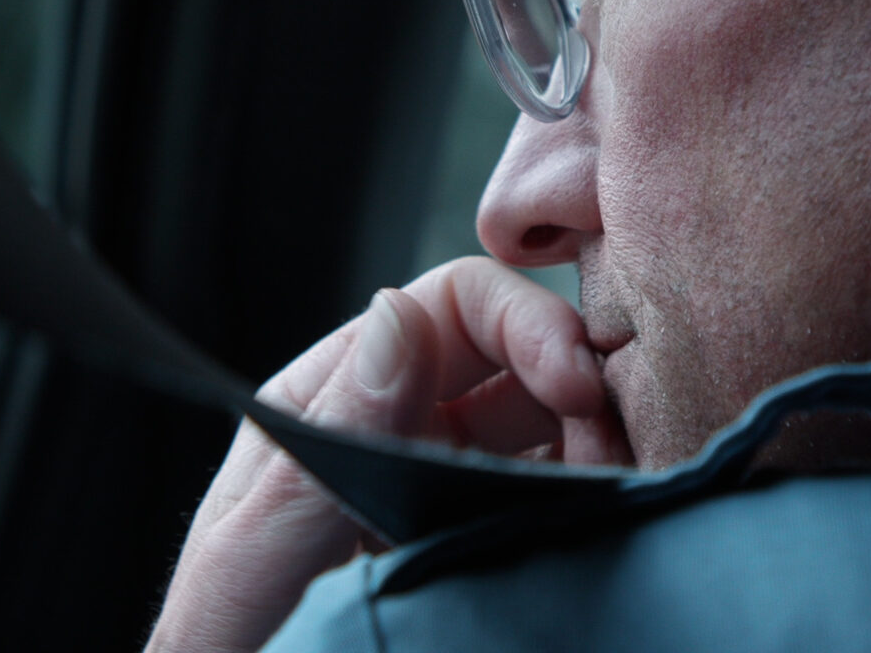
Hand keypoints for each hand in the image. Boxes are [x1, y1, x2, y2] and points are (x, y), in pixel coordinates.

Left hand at [144, 256, 631, 652]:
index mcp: (337, 401)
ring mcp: (445, 489)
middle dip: (578, 381)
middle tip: (618, 443)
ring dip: (598, 437)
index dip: (525, 322)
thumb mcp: (250, 561)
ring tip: (620, 483)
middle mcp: (399, 430)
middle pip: (516, 359)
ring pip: (550, 425)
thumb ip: (324, 446)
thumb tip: (400, 316)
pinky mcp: (481, 548)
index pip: (448, 309)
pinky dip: (593, 495)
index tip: (577, 381)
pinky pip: (556, 498)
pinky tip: (606, 519)